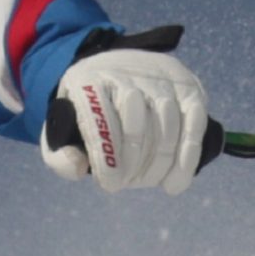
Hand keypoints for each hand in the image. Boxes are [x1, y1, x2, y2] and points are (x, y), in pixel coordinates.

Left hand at [42, 30, 210, 194]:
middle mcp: (125, 71)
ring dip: (160, 163)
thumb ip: (60, 158)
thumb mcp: (62, 130)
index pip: (100, 117)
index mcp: (87, 80)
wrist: (115, 73)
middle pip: (136, 122)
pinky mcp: (186, 85)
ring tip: (149, 181)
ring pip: (166, 123)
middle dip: (134, 163)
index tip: (111, 185)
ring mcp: (159, 76)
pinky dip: (188, 156)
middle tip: (128, 183)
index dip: (107, 156)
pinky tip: (175, 183)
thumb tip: (78, 168)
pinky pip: (194, 121)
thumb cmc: (87, 112)